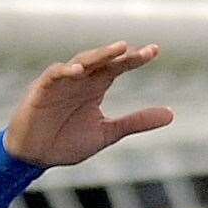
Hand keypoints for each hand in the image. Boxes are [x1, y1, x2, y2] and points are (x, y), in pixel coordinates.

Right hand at [4, 42, 174, 167]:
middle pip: (103, 61)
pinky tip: (80, 69)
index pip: (118, 68)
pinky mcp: (41, 90)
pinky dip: (66, 71)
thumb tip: (172, 114)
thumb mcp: (108, 133)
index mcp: (95, 87)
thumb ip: (137, 122)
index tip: (156, 51)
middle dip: (121, 55)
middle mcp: (80, 80)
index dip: (135, 59)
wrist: (35, 157)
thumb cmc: (67, 141)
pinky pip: (54, 76)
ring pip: (80, 62)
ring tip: (118, 50)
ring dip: (99, 56)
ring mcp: (61, 83)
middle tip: (142, 51)